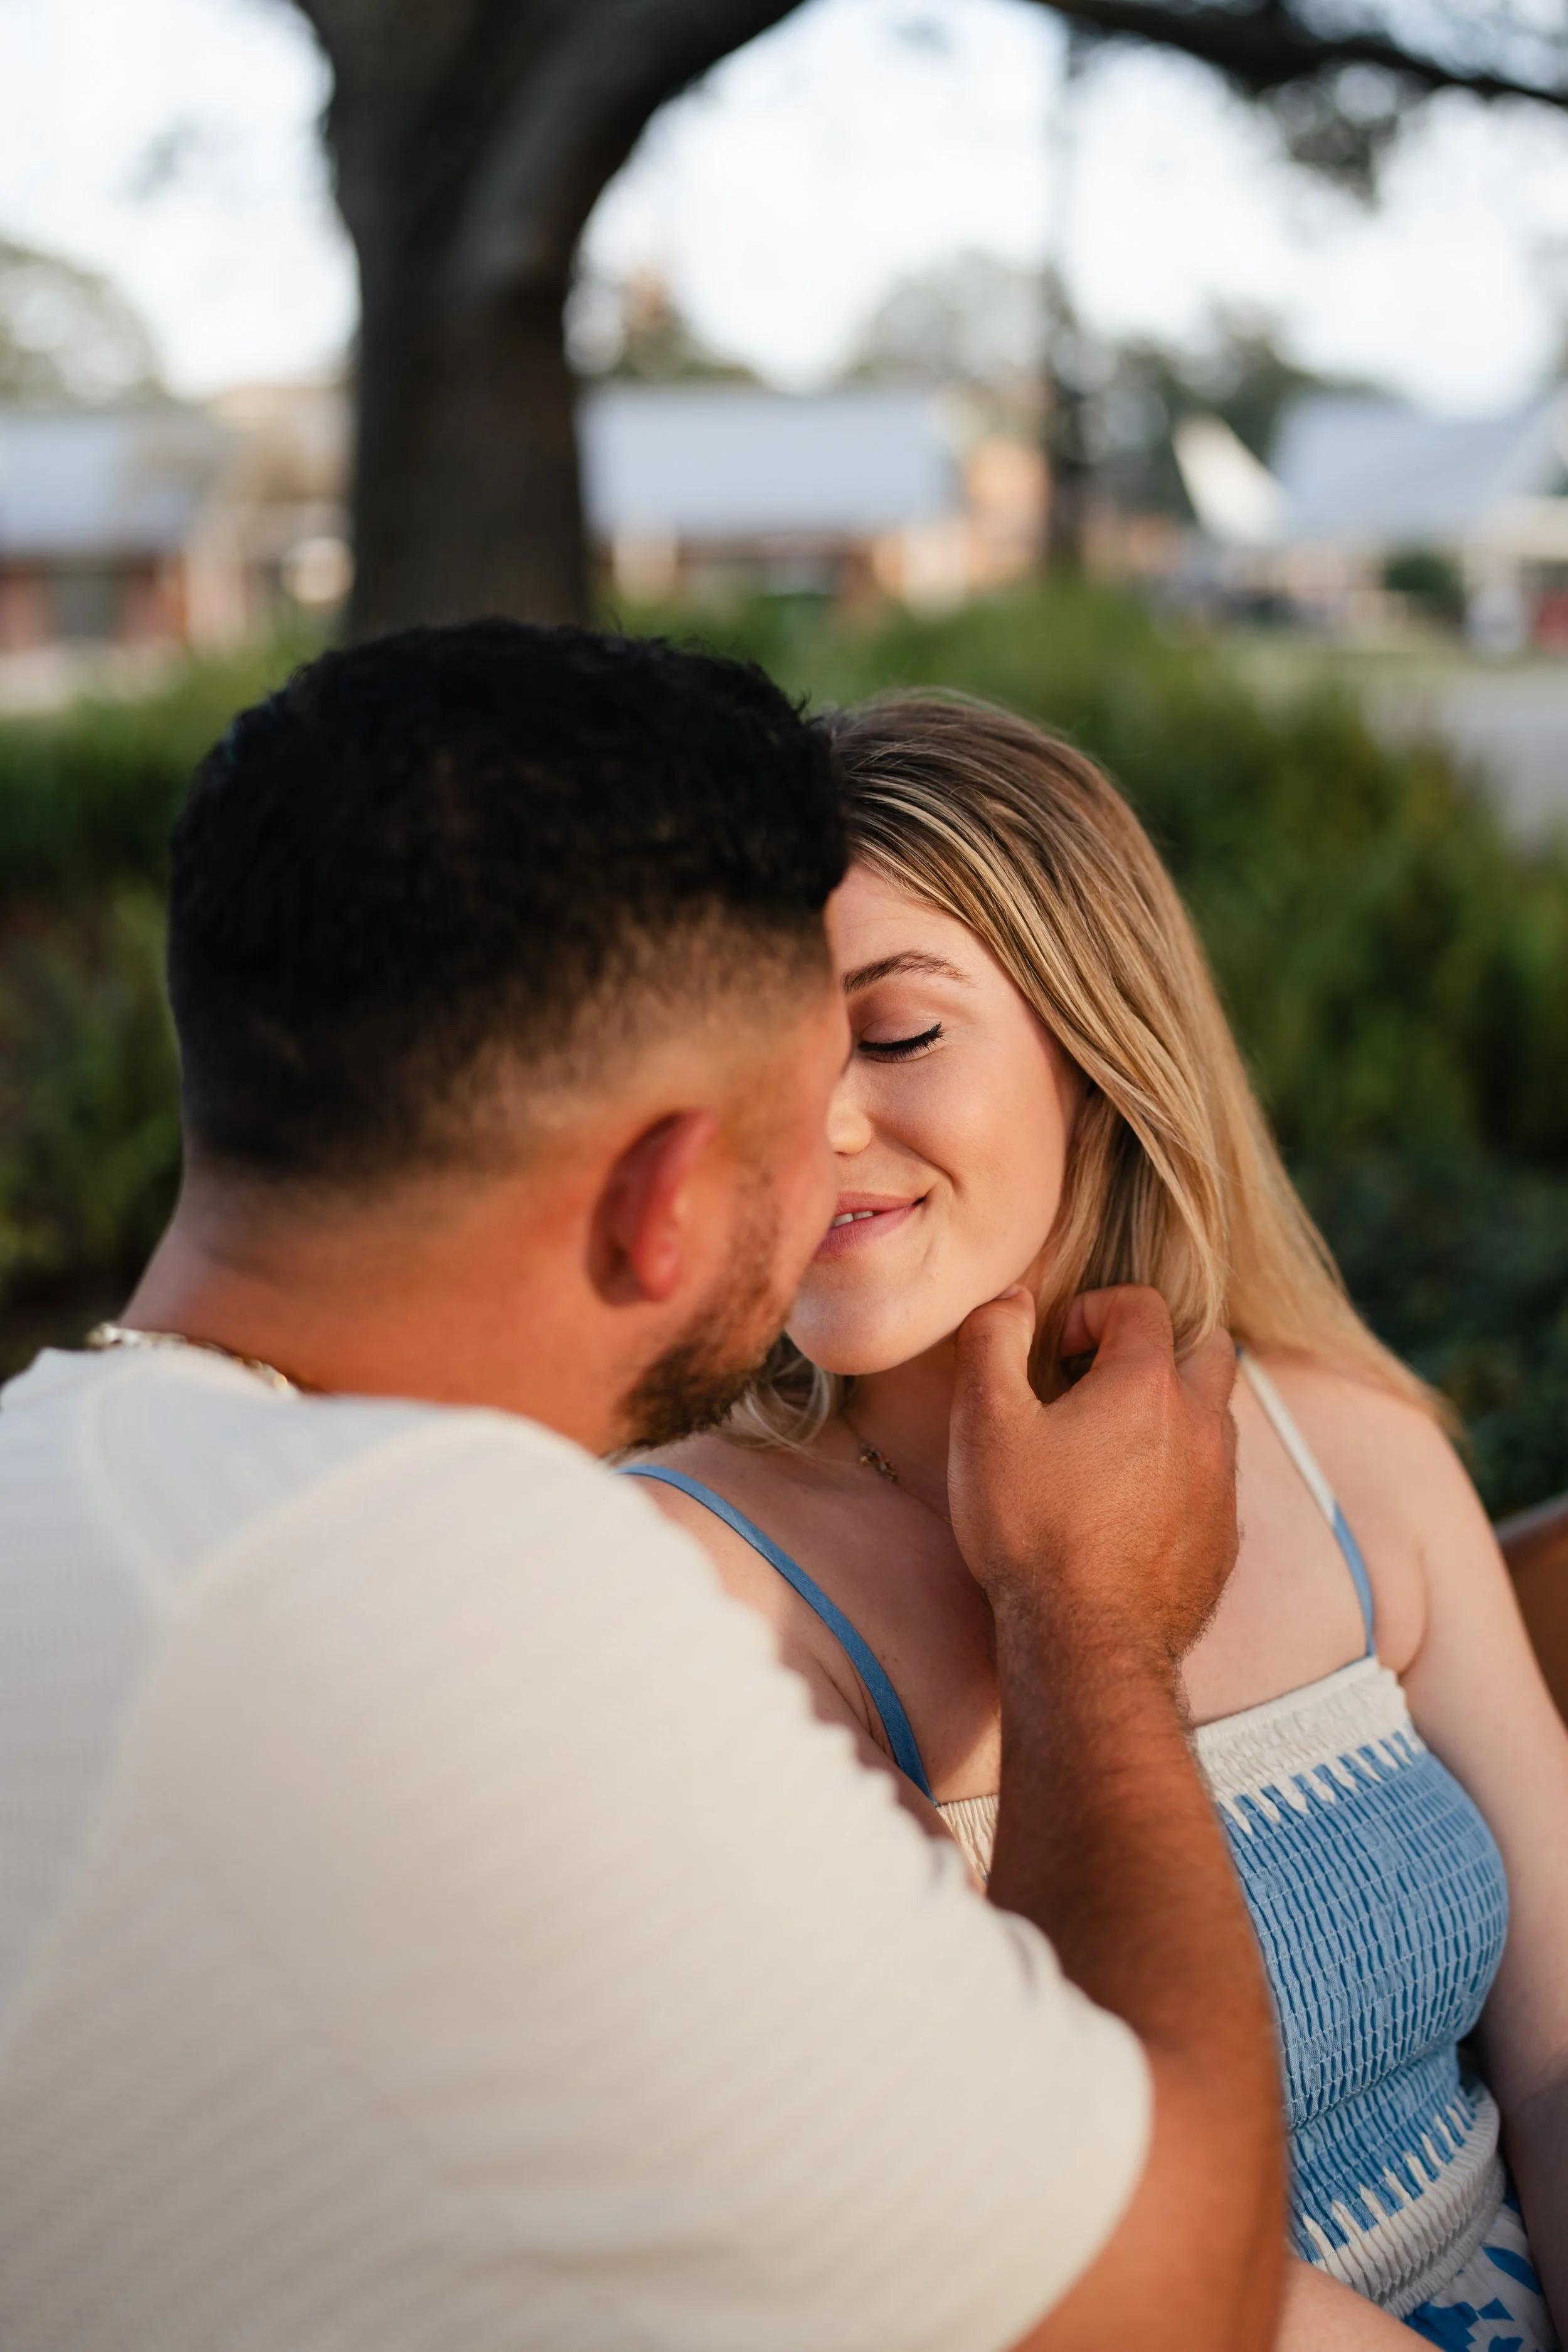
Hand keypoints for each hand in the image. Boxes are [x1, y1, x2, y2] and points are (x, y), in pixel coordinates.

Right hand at [947, 1284, 1237, 1668]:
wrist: (1087, 1644)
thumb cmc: (1033, 1530)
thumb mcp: (986, 1424)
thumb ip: (994, 1341)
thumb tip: (1011, 1299)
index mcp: (1149, 1385)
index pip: (1142, 1306)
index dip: (1094, 1311)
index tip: (1056, 1351)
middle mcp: (1202, 1426)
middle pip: (1207, 1349)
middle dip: (1158, 1348)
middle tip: (1099, 1382)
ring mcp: (1220, 1487)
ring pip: (1214, 1418)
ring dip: (1171, 1413)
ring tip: (1109, 1448)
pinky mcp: (1222, 1541)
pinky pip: (1212, 1485)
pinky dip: (1179, 1477)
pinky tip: (1127, 1510)